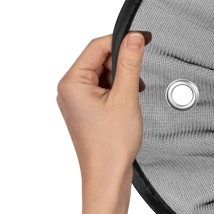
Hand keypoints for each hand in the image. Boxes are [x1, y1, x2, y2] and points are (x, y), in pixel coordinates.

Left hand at [56, 33, 150, 187]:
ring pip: (103, 73)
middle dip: (122, 65)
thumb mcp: (126, 97)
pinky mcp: (85, 109)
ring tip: (130, 99)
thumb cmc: (110, 145)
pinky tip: (127, 103)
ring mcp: (76, 100)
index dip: (122, 39)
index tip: (143, 38)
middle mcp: (69, 89)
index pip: (97, 46)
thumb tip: (134, 38)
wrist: (107, 175)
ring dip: (121, 79)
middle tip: (136, 82)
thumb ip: (130, 63)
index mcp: (72, 83)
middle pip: (99, 58)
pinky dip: (118, 90)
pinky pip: (102, 88)